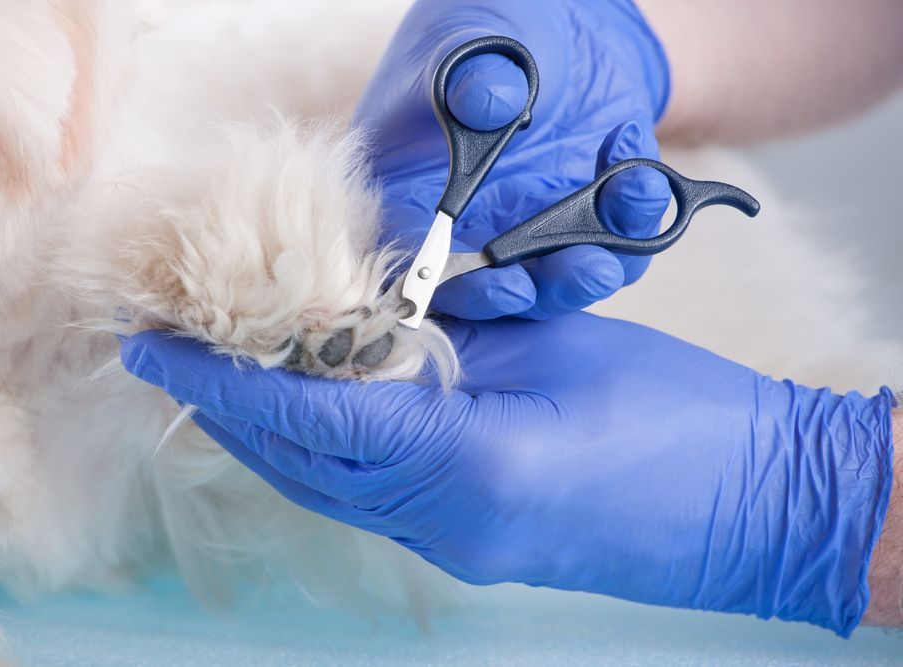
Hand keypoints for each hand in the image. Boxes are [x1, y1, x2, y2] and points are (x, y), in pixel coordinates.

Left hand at [121, 317, 895, 636]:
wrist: (758, 509)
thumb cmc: (679, 413)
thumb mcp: (558, 347)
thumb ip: (454, 335)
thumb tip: (377, 312)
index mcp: (471, 461)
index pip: (316, 414)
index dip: (230, 380)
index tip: (161, 351)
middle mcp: (447, 521)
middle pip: (305, 463)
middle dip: (230, 411)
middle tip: (172, 359)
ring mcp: (457, 547)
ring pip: (330, 486)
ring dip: (271, 435)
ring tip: (224, 382)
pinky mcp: (472, 549)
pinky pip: (370, 497)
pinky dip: (325, 454)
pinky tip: (312, 415)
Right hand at [353, 0, 671, 318]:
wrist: (557, 25)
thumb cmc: (487, 32)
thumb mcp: (467, 41)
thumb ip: (469, 76)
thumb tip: (491, 105)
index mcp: (412, 196)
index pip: (423, 262)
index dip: (460, 289)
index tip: (504, 285)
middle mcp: (471, 229)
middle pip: (498, 290)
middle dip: (546, 290)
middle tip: (587, 269)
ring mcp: (531, 230)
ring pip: (562, 280)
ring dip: (602, 261)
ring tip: (632, 197)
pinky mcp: (588, 220)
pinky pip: (618, 243)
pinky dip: (639, 215)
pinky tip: (635, 156)